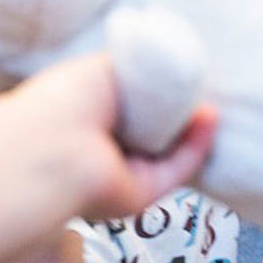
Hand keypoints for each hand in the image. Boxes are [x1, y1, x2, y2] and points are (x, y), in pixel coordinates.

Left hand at [13, 55, 216, 219]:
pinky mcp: (141, 195)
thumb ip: (137, 70)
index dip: (159, 95)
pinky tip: (209, 119)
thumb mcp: (104, 68)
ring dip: (194, 130)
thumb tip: (168, 71)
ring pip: (171, 154)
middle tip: (201, 91)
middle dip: (181, 114)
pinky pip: (176, 170)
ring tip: (210, 104)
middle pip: (156, 134)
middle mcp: (106, 150)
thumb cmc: (63, 101)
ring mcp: (123, 175)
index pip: (133, 110)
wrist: (53, 144)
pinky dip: (195, 146)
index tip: (182, 78)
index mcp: (91, 120)